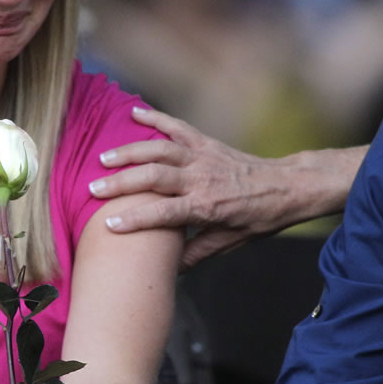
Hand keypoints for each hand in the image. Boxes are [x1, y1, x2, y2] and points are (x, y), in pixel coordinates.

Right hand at [89, 108, 360, 267]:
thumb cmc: (260, 218)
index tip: (109, 224)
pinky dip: (155, 118)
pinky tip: (134, 113)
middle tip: (93, 188)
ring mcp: (203, 157)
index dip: (136, 219)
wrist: (289, 186)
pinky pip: (177, 127)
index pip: (164, 215)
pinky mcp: (207, 143)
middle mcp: (202, 179)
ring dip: (129, 152)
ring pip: (160, 150)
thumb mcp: (232, 242)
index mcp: (207, 207)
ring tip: (104, 158)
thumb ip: (198, 253)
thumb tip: (170, 269)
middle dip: (122, 182)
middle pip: (154, 178)